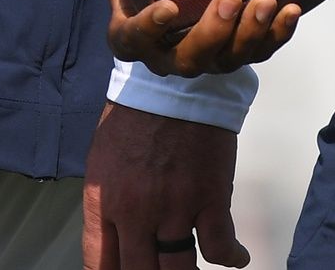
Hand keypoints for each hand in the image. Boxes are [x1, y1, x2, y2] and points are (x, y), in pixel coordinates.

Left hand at [81, 102, 244, 269]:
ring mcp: (174, 207)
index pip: (100, 263)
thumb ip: (106, 208)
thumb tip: (112, 243)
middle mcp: (136, 211)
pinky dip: (230, 258)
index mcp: (104, 201)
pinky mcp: (209, 197)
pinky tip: (234, 258)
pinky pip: (219, 247)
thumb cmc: (134, 118)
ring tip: (190, 269)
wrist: (170, 83)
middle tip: (158, 268)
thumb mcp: (102, 164)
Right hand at [85, 0, 300, 76]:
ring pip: (229, 60)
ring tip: (267, 0)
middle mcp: (169, 53)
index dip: (149, 29)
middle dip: (212, 33)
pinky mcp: (236, 53)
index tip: (170, 6)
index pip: (134, 40)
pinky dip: (277, 34)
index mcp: (132, 33)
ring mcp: (206, 58)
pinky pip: (260, 52)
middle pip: (189, 59)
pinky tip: (292, 8)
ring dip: (250, 35)